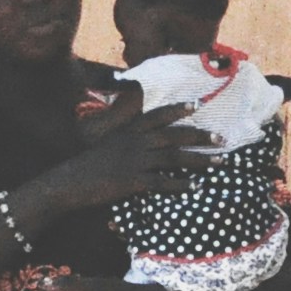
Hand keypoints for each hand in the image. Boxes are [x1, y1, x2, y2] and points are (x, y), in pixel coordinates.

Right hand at [48, 90, 219, 214]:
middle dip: (200, 136)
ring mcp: (135, 161)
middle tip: (222, 138)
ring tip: (220, 161)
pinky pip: (162, 182)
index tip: (198, 104)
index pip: (158, 116)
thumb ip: (126, 138)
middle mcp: (135, 142)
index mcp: (129, 131)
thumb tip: (141, 137)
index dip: (178, 109)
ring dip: (200, 159)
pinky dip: (180, 184)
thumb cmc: (88, 165)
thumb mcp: (107, 143)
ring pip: (174, 157)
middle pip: (174, 135)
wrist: (69, 182)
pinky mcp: (133, 182)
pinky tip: (195, 187)